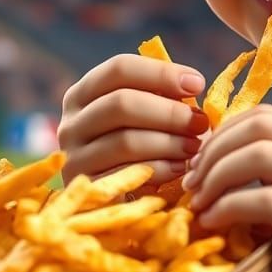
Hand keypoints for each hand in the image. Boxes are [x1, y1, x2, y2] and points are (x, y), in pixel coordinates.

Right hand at [58, 55, 208, 185]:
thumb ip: (161, 96)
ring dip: (169, 142)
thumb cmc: (138, 145)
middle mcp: (71, 122)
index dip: (162, 73)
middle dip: (169, 112)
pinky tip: (180, 168)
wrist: (112, 203)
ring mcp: (74, 158)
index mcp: (83, 93)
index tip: (197, 84)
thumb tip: (193, 83)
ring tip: (195, 146)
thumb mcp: (143, 115)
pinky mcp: (87, 189)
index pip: (119, 68)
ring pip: (126, 141)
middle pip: (121, 103)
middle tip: (200, 122)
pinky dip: (160, 169)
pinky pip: (128, 174)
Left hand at [182, 104, 271, 271]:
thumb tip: (214, 147)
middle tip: (192, 185)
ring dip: (216, 179)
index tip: (198, 164)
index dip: (221, 135)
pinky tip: (215, 222)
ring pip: (259, 156)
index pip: (264, 115)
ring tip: (200, 204)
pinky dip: (229, 208)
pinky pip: (265, 201)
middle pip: (258, 128)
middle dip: (214, 153)